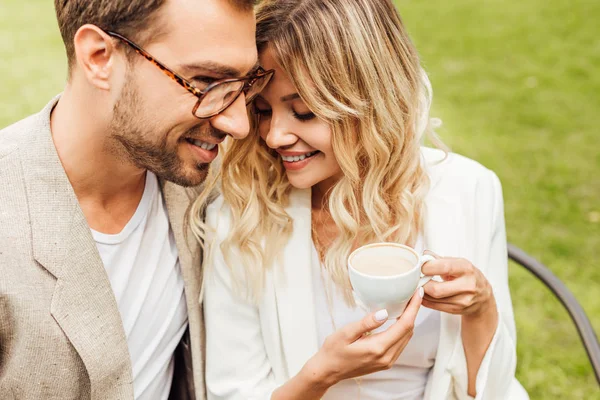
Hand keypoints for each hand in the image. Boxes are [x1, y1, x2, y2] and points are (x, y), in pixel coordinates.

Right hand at [303, 290, 422, 388]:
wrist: (328, 370)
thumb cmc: (334, 351)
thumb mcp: (346, 333)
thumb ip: (366, 323)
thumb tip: (384, 313)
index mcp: (378, 348)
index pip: (404, 325)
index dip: (413, 308)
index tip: (417, 294)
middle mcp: (386, 356)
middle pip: (408, 331)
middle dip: (414, 312)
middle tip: (414, 295)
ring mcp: (387, 361)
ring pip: (406, 338)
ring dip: (409, 321)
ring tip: (409, 304)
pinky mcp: (385, 362)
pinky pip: (400, 344)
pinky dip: (403, 330)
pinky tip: (399, 319)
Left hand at [421, 251, 495, 317]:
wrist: (483, 297)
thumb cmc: (469, 277)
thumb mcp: (459, 263)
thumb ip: (440, 259)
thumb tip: (424, 255)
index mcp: (466, 269)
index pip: (444, 267)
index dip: (428, 267)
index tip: (420, 266)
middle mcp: (467, 286)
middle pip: (436, 289)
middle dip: (422, 283)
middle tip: (417, 278)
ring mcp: (463, 300)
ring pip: (433, 299)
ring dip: (422, 292)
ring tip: (419, 284)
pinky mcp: (456, 310)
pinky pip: (434, 306)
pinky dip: (425, 299)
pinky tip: (423, 293)